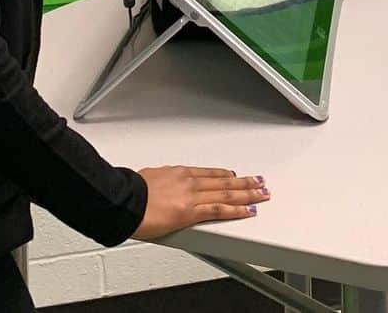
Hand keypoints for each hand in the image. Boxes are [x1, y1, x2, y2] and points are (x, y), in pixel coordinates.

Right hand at [134, 166, 269, 238]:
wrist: (125, 202)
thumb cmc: (131, 192)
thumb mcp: (149, 179)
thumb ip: (161, 182)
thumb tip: (160, 184)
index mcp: (180, 173)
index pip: (211, 173)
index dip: (227, 175)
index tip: (238, 176)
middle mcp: (190, 181)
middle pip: (224, 182)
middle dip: (245, 183)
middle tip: (260, 182)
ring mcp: (192, 197)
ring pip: (227, 193)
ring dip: (247, 193)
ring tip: (262, 194)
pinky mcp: (191, 213)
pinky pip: (219, 210)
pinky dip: (236, 210)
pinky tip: (248, 210)